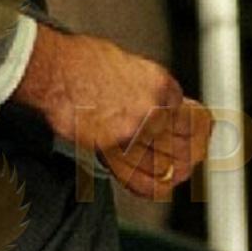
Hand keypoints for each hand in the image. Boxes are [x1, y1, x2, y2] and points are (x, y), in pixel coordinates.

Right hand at [11, 26, 208, 193]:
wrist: (57, 71)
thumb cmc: (83, 62)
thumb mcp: (129, 65)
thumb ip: (146, 88)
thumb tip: (153, 103)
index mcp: (161, 84)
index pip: (191, 117)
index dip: (194, 132)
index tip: (192, 138)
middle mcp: (153, 108)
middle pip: (184, 143)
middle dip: (188, 155)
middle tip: (189, 161)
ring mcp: (134, 130)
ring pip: (165, 162)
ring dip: (172, 172)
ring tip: (176, 176)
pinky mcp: (112, 148)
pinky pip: (139, 177)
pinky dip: (152, 186)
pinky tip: (161, 188)